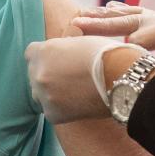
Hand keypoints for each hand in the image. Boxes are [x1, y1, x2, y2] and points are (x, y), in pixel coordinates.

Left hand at [25, 36, 143, 122]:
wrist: (123, 78)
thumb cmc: (108, 54)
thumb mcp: (81, 41)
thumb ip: (62, 47)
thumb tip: (59, 52)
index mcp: (43, 51)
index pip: (31, 53)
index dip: (46, 56)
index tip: (58, 60)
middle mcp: (38, 73)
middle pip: (34, 74)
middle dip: (49, 74)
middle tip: (71, 77)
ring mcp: (44, 95)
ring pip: (40, 94)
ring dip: (53, 92)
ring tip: (76, 91)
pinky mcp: (53, 114)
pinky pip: (51, 110)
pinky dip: (62, 108)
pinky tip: (79, 101)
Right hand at [73, 4, 154, 89]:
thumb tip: (142, 89)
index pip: (136, 42)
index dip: (118, 53)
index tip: (96, 64)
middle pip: (128, 20)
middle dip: (100, 23)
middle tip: (75, 22)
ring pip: (131, 14)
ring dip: (107, 15)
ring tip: (83, 13)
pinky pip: (139, 14)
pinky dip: (121, 13)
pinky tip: (109, 8)